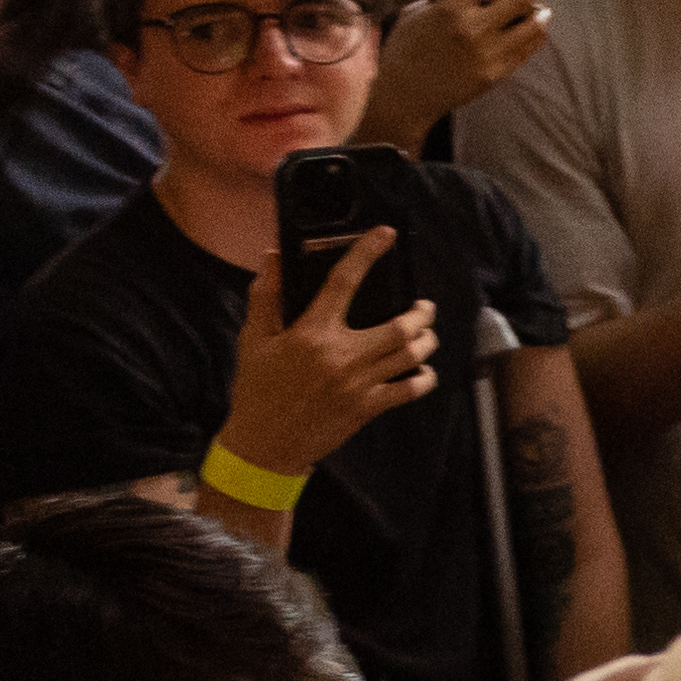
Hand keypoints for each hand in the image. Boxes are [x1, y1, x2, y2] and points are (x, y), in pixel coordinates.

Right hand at [226, 223, 434, 476]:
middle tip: (424, 306)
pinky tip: (423, 370)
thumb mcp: (253, 340)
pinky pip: (409, 390)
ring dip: (426, 341)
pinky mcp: (367, 408)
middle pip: (399, 326)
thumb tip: (272, 257)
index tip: (385, 234)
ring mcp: (358, 384)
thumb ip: (266, 296)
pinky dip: (424, 378)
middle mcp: (341, 355)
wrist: (263, 446)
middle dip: (421, 313)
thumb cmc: (257, 390)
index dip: (366, 253)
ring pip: (410, 355)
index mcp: (311, 333)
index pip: (343, 282)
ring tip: (426, 333)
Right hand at [360, 0, 548, 145]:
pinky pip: (525, 52)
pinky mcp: (496, 74)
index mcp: (451, 9)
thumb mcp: (414, 17)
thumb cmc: (402, 53)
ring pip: (531, 28)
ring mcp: (488, 54)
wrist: (404, 97)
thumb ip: (437, 1)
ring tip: (544, 8)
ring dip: (541, 13)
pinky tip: (536, 32)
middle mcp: (474, 29)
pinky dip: (534, 38)